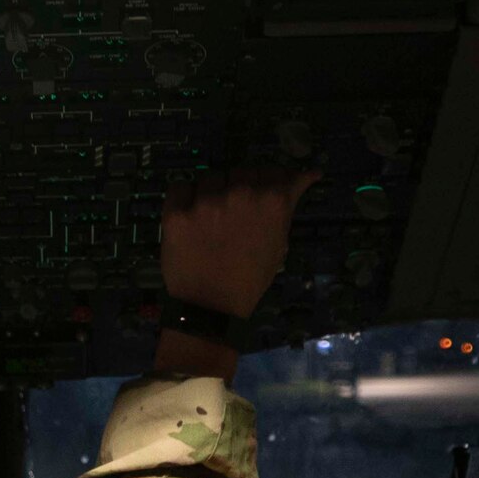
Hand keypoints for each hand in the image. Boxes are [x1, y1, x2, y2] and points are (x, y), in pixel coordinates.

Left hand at [160, 167, 320, 318]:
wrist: (210, 307)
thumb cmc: (250, 279)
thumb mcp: (279, 243)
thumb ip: (285, 208)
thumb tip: (301, 179)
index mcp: (272, 200)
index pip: (278, 171)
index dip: (277, 177)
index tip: (278, 183)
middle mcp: (240, 192)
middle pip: (244, 170)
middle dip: (245, 184)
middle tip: (240, 206)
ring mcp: (206, 200)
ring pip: (212, 176)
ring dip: (215, 189)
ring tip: (214, 213)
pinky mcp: (177, 211)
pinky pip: (180, 186)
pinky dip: (186, 195)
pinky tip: (191, 211)